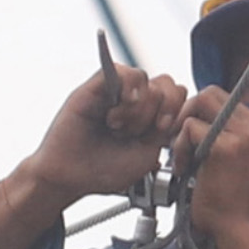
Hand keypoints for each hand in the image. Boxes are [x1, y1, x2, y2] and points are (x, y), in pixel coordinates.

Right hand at [0, 62, 189, 248]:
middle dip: (155, 113)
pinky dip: (125, 90)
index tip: (162, 132)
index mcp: (150, 116)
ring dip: (136, 108)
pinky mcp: (96, 86)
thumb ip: (164, 128)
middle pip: (165, 85)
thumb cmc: (102, 170)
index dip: (175, 112)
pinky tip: (115, 113)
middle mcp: (134, 101)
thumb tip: (170, 104)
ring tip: (117, 126)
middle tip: (133, 133)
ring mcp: (115, 91)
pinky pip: (122, 71)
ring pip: (144, 79)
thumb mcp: (147, 154)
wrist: (69, 177)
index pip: (178, 95)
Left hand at [176, 88, 248, 248]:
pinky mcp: (226, 147)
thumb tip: (198, 112)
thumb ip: (226, 132)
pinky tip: (183, 168)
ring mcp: (245, 135)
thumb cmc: (231, 200)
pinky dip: (180, 147)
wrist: (237, 228)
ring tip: (184, 159)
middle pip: (211, 93)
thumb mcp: (237, 157)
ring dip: (182, 132)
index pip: (225, 97)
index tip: (188, 134)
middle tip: (178, 140)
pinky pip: (190, 128)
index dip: (199, 111)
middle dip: (187, 113)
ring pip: (200, 105)